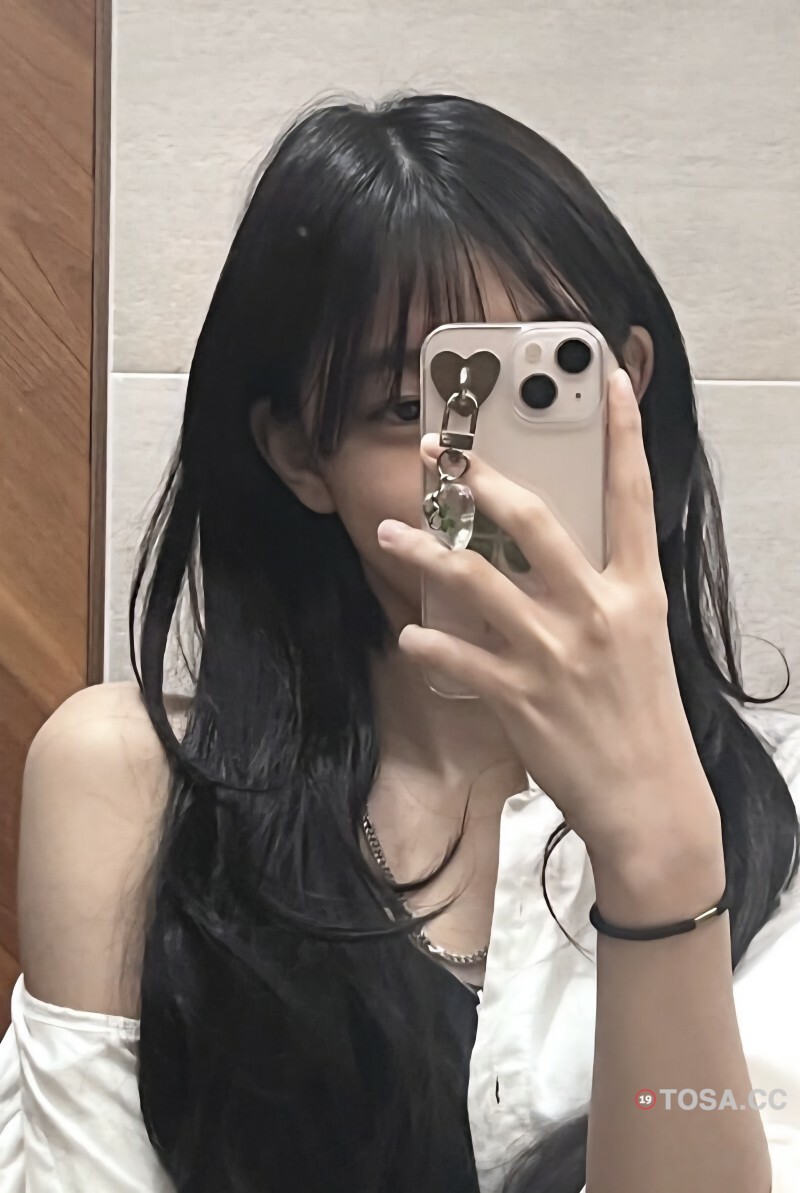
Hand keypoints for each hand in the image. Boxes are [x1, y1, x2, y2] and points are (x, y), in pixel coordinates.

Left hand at [376, 368, 721, 872]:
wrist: (652, 803)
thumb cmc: (643, 717)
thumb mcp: (640, 641)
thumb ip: (601, 589)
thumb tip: (550, 549)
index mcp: (637, 593)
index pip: (633, 496)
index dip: (625, 433)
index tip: (611, 378)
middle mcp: (598, 613)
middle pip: (535, 524)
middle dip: (482, 480)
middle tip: (441, 452)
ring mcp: (557, 655)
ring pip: (478, 581)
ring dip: (427, 551)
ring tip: (391, 531)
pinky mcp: (522, 699)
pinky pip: (460, 657)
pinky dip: (429, 641)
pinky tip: (409, 635)